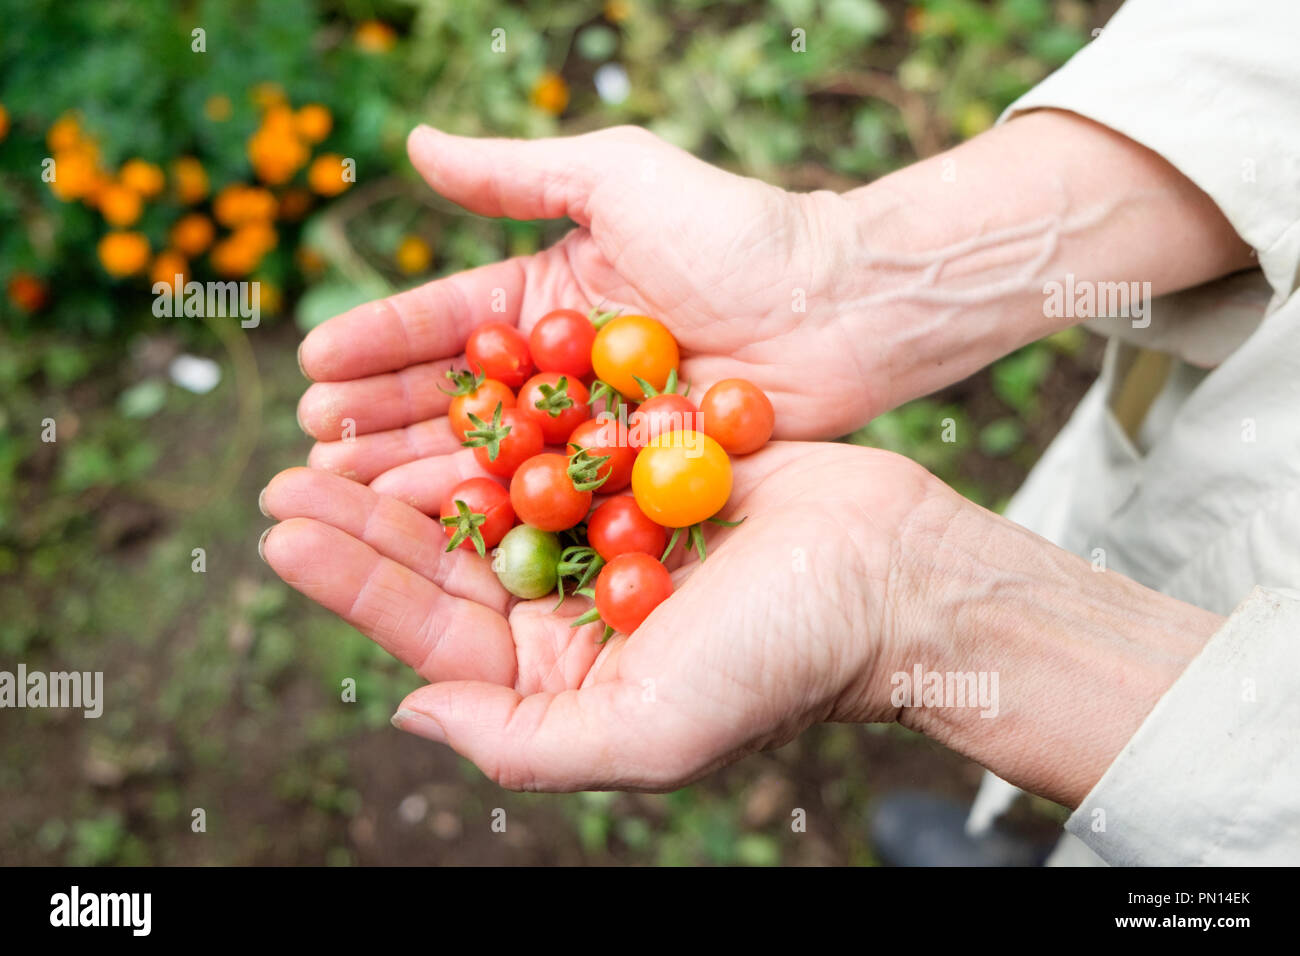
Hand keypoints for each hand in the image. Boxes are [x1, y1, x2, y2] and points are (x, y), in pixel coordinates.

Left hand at [259, 441, 945, 789]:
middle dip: (363, 521)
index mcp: (563, 679)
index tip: (281, 533)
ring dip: (413, 462)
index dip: (356, 585)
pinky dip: (495, 416)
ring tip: (335, 424)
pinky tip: (440, 385)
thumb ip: (522, 742)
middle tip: (284, 474)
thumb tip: (407, 711)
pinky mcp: (638, 475)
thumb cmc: (782, 661)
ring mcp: (604, 539)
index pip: (436, 636)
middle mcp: (573, 613)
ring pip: (486, 496)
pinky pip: (549, 442)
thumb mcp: (650, 733)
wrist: (891, 573)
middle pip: (447, 562)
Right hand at [295, 124, 878, 487]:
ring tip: (349, 494)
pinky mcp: (630, 477)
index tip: (311, 364)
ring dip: (419, 474)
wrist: (840, 306)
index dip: (377, 343)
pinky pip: (553, 498)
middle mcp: (558, 368)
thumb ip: (517, 175)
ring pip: (491, 456)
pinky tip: (441, 531)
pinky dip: (499, 514)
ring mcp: (592, 427)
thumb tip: (415, 145)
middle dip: (379, 421)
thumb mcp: (618, 179)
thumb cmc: (735, 231)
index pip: (444, 321)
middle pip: (453, 399)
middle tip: (312, 449)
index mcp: (546, 295)